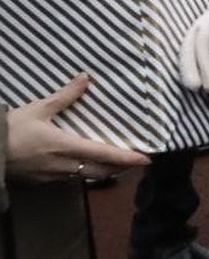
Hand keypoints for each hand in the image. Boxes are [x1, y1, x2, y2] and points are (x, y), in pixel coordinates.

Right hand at [5, 75, 149, 182]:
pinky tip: (86, 165)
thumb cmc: (11, 130)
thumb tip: (86, 77)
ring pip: (87, 177)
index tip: (145, 158)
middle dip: (121, 168)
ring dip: (104, 171)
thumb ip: (65, 96)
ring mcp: (53, 177)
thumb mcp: (39, 109)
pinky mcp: (42, 181)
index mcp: (67, 147)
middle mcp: (64, 166)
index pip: (105, 155)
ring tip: (117, 163)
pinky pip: (71, 179)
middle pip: (101, 172)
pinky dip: (86, 172)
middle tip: (136, 161)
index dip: (127, 158)